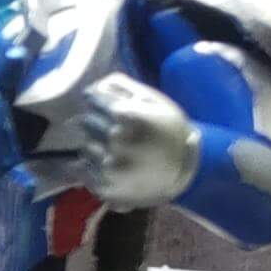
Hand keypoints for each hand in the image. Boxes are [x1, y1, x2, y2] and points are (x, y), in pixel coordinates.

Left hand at [79, 75, 200, 207]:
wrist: (186, 170)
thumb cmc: (170, 130)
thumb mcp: (156, 101)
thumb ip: (124, 87)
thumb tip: (96, 84)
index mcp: (128, 116)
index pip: (93, 99)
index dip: (97, 100)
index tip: (101, 103)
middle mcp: (115, 140)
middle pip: (85, 122)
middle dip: (96, 122)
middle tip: (112, 127)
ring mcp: (108, 165)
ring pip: (84, 145)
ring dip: (94, 144)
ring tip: (115, 147)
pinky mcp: (104, 186)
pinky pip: (83, 169)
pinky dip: (92, 164)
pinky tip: (111, 163)